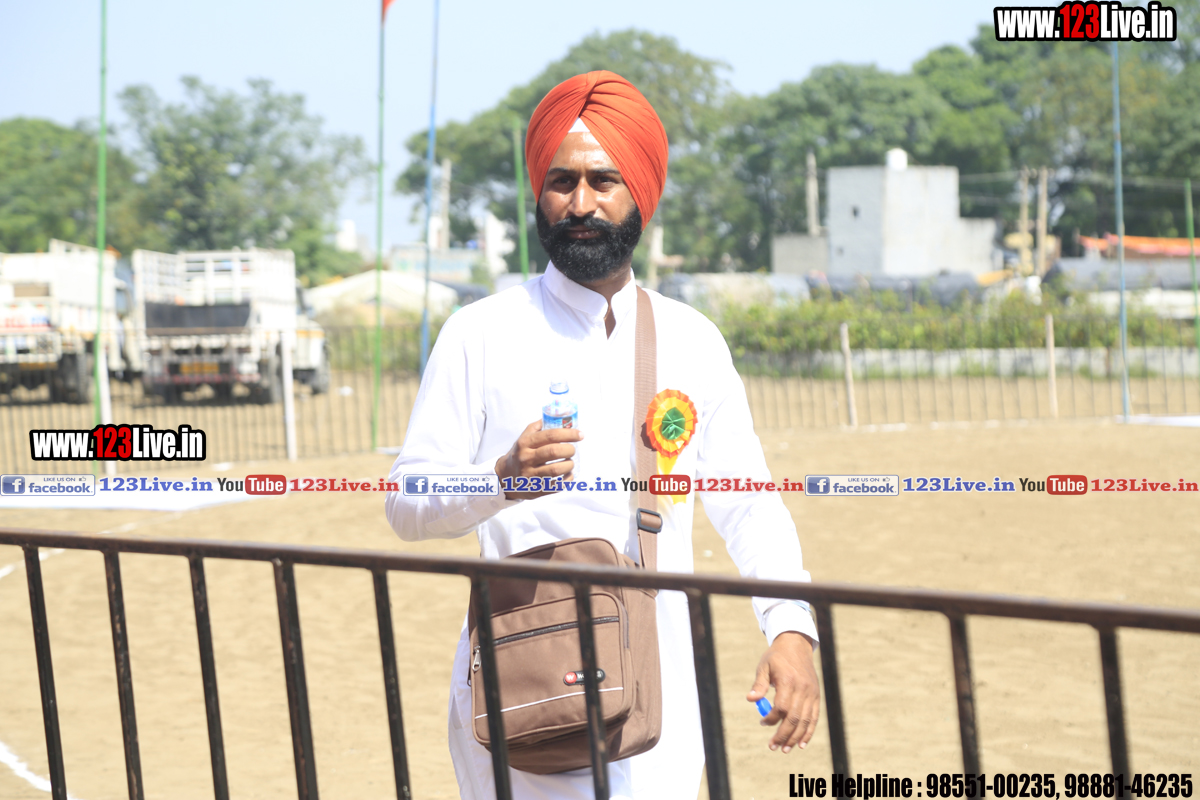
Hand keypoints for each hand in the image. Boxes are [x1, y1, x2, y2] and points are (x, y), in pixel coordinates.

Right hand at [494, 420, 582, 498]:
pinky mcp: (535, 488)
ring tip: (570, 462)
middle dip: (569, 449)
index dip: (568, 434)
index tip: (580, 435)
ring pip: (556, 469)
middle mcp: (526, 458)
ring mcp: (530, 475)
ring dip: (569, 465)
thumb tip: (557, 417)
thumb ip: (538, 427)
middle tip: (572, 450)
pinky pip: (556, 485)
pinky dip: (567, 479)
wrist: (505, 476)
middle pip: (554, 451)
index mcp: (525, 443)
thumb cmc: (520, 454)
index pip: (550, 435)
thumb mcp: (524, 438)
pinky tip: (568, 474)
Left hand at [747, 632, 819, 752]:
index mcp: (788, 681)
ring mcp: (812, 693)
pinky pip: (813, 718)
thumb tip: (750, 699)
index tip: (762, 722)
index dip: (771, 718)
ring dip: (795, 738)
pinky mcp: (816, 696)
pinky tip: (802, 744)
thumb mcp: (764, 667)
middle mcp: (802, 689)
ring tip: (785, 749)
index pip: (781, 707)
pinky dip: (808, 732)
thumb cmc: (776, 657)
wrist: (796, 645)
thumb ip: (759, 684)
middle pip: (794, 718)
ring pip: (805, 721)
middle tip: (773, 746)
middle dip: (783, 735)